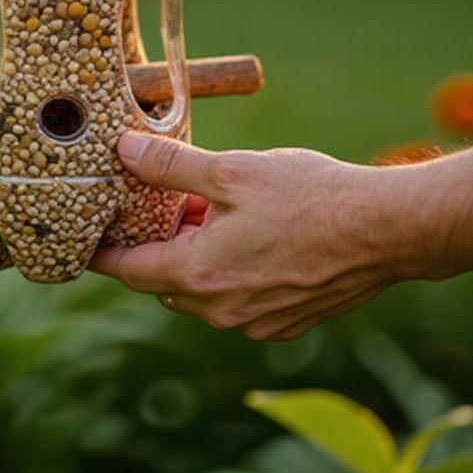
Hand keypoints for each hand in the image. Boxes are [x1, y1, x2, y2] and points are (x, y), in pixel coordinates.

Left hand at [89, 132, 394, 339]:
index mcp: (199, 275)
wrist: (388, 230)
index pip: (128, 271)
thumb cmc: (310, 197)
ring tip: (211, 211)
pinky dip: (229, 272)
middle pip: (164, 281)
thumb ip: (171, 166)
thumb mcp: (232, 171)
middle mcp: (221, 310)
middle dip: (157, 246)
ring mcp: (255, 322)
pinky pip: (237, 300)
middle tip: (163, 204)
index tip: (85, 245)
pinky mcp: (284, 322)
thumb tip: (124, 150)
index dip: (103, 255)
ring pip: (202, 292)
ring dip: (196, 257)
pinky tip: (251, 235)